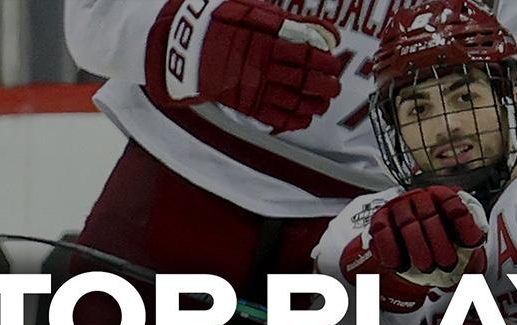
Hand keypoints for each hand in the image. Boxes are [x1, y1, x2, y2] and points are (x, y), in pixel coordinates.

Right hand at [155, 0, 344, 132]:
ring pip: (294, 103)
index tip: (334, 62)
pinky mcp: (245, 105)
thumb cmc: (220, 21)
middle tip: (334, 86)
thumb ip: (294, 23)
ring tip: (323, 103)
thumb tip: (329, 32)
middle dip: (326, 87)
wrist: (182, 45)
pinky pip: (275, 119)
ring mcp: (253, 89)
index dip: (326, 63)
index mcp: (266, 43)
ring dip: (314, 105)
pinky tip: (304, 118)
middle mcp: (262, 68)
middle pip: (305, 82)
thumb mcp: (255, 12)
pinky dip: (294, 121)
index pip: (308, 56)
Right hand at [340, 187, 486, 312]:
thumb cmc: (440, 245)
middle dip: (440, 243)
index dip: (463, 224)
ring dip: (418, 249)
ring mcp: (399, 206)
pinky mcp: (380, 219)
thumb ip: (470, 238)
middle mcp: (421, 197)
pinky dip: (391, 250)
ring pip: (407, 225)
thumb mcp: (460, 241)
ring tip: (427, 268)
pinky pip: (382, 232)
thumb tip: (478, 241)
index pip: (453, 204)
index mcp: (443, 197)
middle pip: (430, 216)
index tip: (472, 244)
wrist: (414, 253)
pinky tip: (400, 266)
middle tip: (447, 265)